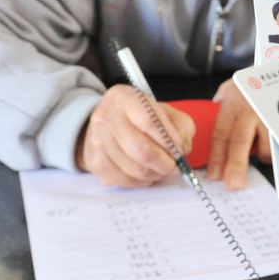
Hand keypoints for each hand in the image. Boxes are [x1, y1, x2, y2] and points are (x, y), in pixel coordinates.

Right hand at [77, 84, 195, 186]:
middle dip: (165, 164)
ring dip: (156, 174)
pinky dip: (142, 181)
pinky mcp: (96, 163)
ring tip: (162, 168)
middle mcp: (106, 117)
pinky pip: (126, 180)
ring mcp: (98, 142)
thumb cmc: (139, 117)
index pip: (150, 121)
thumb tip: (181, 150)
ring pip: (136, 169)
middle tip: (175, 166)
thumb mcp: (163, 110)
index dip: (169, 140)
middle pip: (142, 150)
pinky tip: (147, 173)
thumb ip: (180, 125)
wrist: (106, 124)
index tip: (179, 150)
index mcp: (124, 98)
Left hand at [206, 79, 269, 190]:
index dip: (216, 157)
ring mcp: (268, 114)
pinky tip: (278, 147)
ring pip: (265, 145)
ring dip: (261, 156)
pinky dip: (278, 149)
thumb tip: (212, 112)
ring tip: (261, 155)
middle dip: (235, 166)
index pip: (220, 134)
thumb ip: (222, 102)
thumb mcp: (233, 86)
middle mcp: (249, 110)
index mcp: (232, 106)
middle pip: (239, 142)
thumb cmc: (255, 79)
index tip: (214, 175)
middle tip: (232, 185)